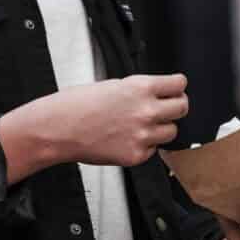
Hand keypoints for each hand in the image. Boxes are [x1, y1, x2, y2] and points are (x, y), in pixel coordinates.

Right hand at [0, 73, 188, 176]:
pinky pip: (153, 150)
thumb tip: (156, 95)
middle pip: (183, 108)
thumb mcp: (113, 85)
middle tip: (166, 108)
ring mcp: (142, 135)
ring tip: (142, 126)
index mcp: (141, 87)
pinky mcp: (135, 155)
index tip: (175, 90)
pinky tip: (127, 139)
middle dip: (175, 107)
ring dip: (161, 128)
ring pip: (172, 132)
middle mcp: (146, 111)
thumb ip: (139, 91)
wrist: (57, 129)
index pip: (179, 84)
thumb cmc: (77, 105)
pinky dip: (145, 146)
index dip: (177, 87)